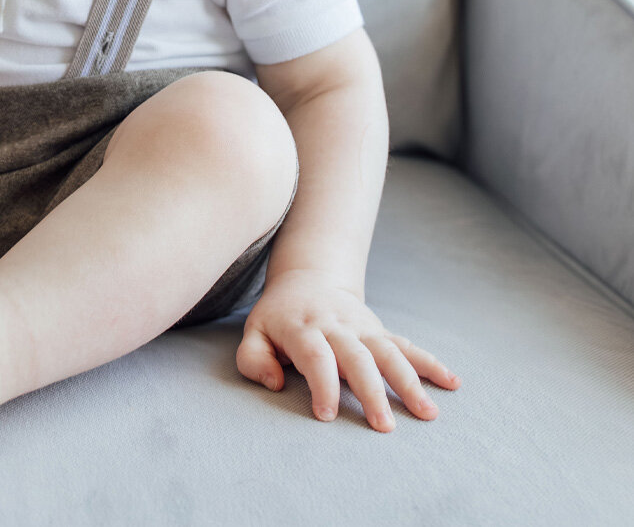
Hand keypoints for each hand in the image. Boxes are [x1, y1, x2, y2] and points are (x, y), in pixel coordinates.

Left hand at [236, 267, 460, 430]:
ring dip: (409, 381)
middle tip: (384, 426)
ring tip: (427, 413)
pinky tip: (452, 382)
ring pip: (388, 351)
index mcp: (302, 328)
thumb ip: (254, 359)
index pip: (315, 356)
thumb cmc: (278, 317)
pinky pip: (407, 344)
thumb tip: (275, 383)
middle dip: (371, 391)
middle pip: (357, 357)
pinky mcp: (379, 331)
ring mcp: (362, 327)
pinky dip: (430, 363)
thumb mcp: (254, 331)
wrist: (308, 279)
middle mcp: (336, 326)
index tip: (326, 415)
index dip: (321, 384)